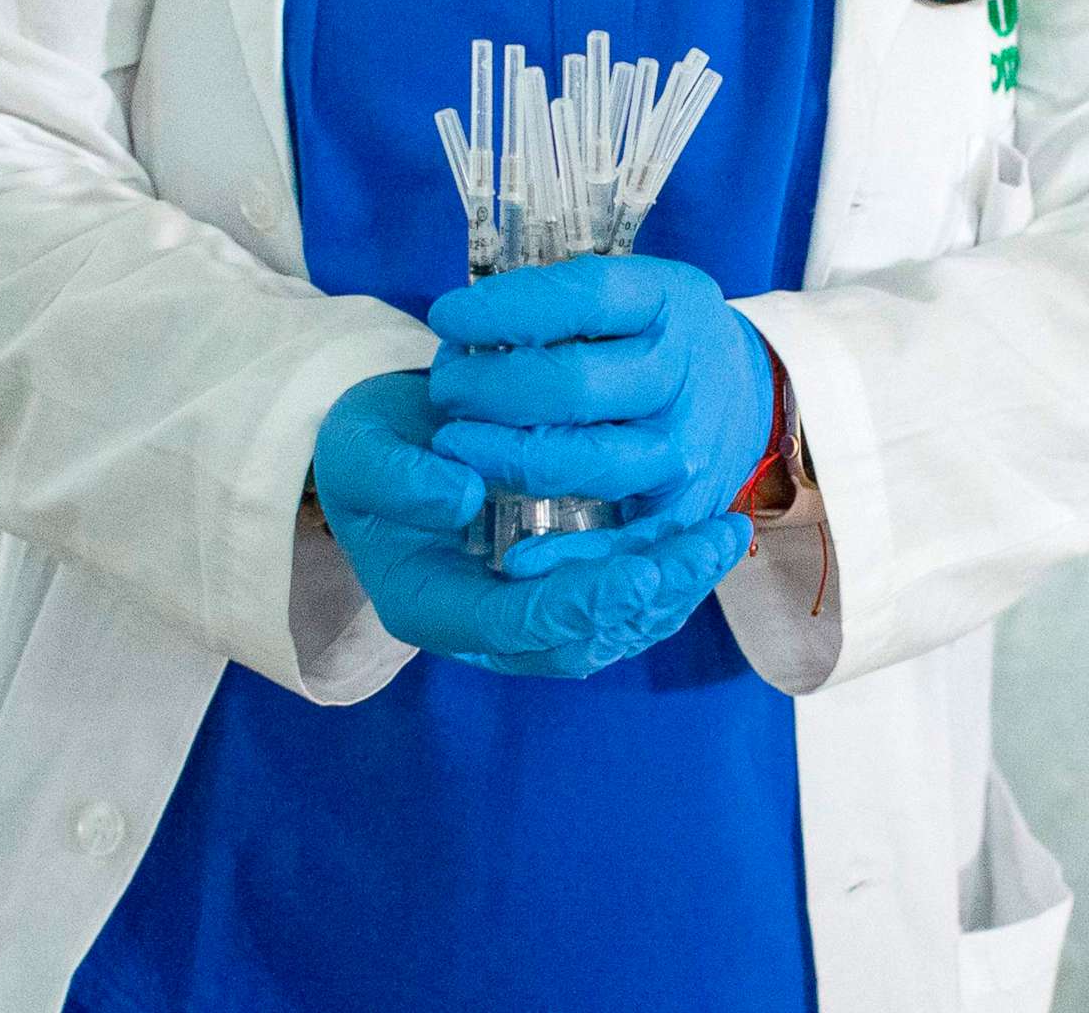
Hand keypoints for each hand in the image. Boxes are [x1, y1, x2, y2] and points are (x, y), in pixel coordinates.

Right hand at [312, 370, 749, 676]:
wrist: (386, 446)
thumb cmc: (369, 447)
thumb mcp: (362, 449)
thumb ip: (399, 477)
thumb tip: (462, 498)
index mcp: (430, 605)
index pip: (513, 625)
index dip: (578, 603)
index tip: (639, 572)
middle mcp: (482, 626)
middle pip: (578, 642)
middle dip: (652, 598)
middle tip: (713, 541)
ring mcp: (523, 614)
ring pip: (612, 631)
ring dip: (675, 591)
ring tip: (726, 536)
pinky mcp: (556, 590)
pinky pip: (621, 605)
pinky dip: (669, 578)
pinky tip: (707, 535)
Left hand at [426, 255, 773, 577]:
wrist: (739, 391)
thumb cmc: (650, 337)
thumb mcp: (624, 291)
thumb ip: (557, 302)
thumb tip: (463, 324)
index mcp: (668, 300)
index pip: (580, 298)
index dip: (500, 310)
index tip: (446, 317)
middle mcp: (684, 373)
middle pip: (571, 385)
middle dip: (487, 389)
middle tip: (446, 388)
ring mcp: (686, 446)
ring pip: (584, 460)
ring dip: (504, 456)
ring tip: (455, 445)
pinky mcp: (685, 510)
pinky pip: (624, 543)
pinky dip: (567, 555)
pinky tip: (515, 556)